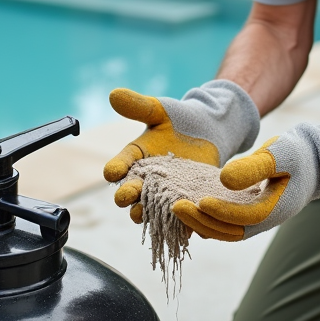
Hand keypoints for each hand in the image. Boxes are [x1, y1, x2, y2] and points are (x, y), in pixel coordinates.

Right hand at [103, 81, 259, 222]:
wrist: (208, 131)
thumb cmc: (179, 119)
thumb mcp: (159, 111)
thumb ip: (138, 106)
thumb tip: (113, 94)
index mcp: (134, 157)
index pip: (119, 164)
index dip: (114, 169)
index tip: (111, 173)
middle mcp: (144, 178)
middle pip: (131, 190)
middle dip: (126, 194)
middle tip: (125, 196)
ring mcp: (163, 193)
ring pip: (150, 208)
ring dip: (146, 213)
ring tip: (143, 214)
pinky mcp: (183, 202)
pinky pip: (179, 217)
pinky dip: (178, 223)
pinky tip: (181, 226)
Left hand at [173, 115, 319, 240]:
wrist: (310, 160)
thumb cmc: (296, 154)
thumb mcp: (278, 154)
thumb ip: (254, 167)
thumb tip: (224, 179)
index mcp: (275, 209)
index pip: (244, 217)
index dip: (221, 212)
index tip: (199, 200)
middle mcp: (263, 220)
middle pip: (228, 231)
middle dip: (200, 221)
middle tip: (175, 206)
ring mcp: (254, 219)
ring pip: (223, 230)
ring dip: (199, 223)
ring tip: (175, 208)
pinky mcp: (245, 212)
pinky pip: (222, 221)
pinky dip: (204, 217)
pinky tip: (185, 205)